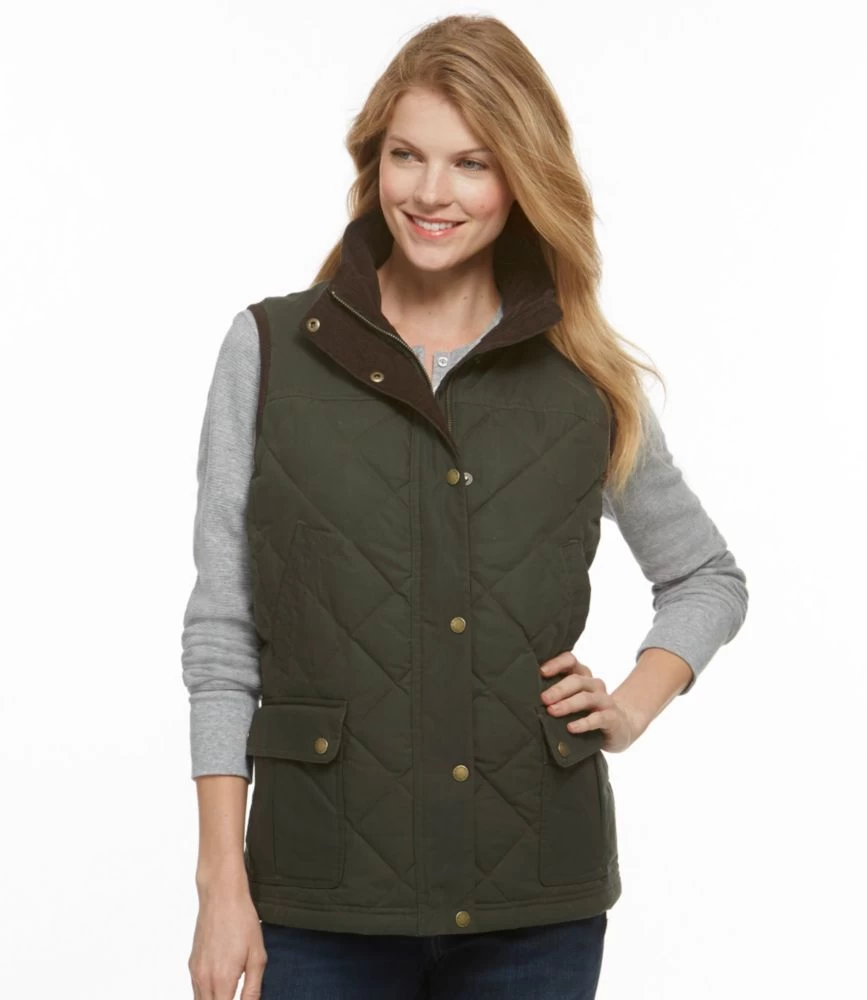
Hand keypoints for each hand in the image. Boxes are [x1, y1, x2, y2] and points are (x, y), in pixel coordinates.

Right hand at [189, 880, 266, 998]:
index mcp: (222, 980)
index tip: (242, 999)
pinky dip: (206, 995)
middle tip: (236, 995)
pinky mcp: (192, 964)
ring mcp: (195, 972)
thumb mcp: (257, 956)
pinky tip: (221, 986)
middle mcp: (204, 979)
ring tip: (230, 992)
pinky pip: (196, 990)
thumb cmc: (242, 921)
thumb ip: (253, 989)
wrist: (221, 896)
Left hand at [539, 651, 642, 752]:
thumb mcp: (573, 699)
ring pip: (586, 698)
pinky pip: (598, 718)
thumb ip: (556, 694)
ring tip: (552, 711)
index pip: (571, 661)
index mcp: (583, 676)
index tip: (541, 672)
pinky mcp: (612, 718)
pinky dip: (583, 723)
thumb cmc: (588, 711)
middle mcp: (594, 685)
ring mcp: (605, 701)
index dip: (557, 663)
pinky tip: (571, 727)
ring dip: (568, 704)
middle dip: (558, 689)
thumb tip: (527, 695)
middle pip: (577, 680)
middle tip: (543, 699)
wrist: (621, 726)